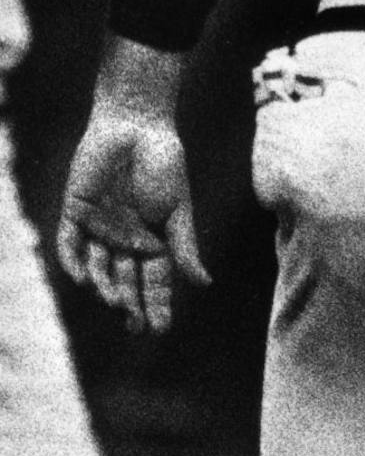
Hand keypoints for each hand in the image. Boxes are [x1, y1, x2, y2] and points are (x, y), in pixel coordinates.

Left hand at [55, 109, 208, 333]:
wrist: (137, 126)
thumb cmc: (165, 164)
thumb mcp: (178, 209)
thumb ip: (184, 246)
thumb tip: (204, 283)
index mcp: (152, 239)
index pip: (154, 280)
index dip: (157, 303)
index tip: (161, 329)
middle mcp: (123, 239)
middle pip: (126, 280)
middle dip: (131, 305)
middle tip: (136, 325)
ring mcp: (97, 228)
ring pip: (98, 268)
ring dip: (106, 286)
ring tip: (116, 301)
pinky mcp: (74, 213)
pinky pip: (70, 245)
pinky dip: (74, 262)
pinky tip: (84, 279)